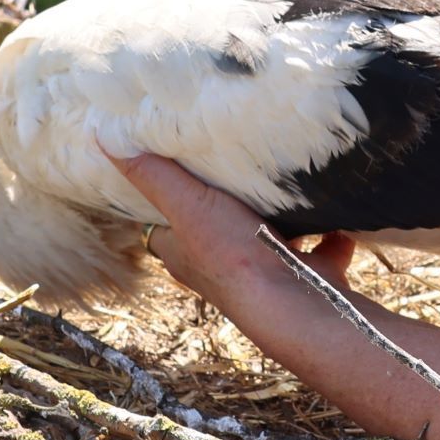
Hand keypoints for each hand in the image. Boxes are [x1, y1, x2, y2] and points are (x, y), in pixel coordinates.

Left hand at [107, 148, 347, 306]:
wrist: (294, 302)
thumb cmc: (233, 255)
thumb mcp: (187, 203)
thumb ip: (152, 174)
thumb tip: (101, 137)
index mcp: (187, 255)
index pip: (167, 229)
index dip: (169, 205)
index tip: (179, 173)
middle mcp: (222, 272)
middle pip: (219, 235)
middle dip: (230, 212)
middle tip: (240, 172)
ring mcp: (269, 276)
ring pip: (272, 244)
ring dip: (282, 223)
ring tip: (289, 186)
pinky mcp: (309, 279)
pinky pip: (321, 254)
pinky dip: (331, 239)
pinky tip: (338, 216)